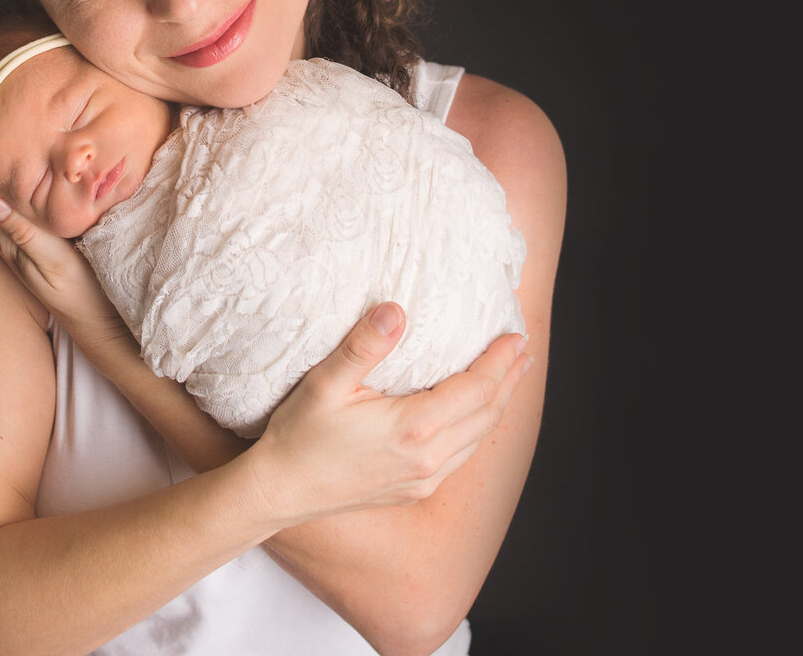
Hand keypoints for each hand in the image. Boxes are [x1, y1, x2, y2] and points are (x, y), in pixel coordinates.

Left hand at [0, 188, 127, 340]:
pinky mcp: (39, 245)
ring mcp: (23, 246)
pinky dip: (3, 195)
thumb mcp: (52, 259)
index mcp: (9, 243)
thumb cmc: (80, 290)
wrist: (99, 321)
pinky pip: (14, 213)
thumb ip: (21, 230)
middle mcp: (10, 243)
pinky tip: (3, 184)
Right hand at [245, 303, 531, 526]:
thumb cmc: (299, 436)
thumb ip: (363, 345)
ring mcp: (423, 480)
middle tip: (523, 351)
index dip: (499, 361)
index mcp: (413, 428)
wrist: (280, 492)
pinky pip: (461, 458)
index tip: (515, 336)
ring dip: (497, 406)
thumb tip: (396, 310)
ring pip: (477, 440)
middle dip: (509, 381)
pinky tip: (472, 419)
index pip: (476, 389)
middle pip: (487, 415)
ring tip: (508, 379)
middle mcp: (428, 459)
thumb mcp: (325, 384)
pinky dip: (476, 431)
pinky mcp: (413, 491)